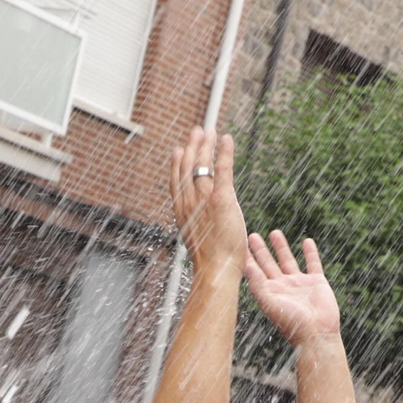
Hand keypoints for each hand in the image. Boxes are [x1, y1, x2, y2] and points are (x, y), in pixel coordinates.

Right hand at [171, 128, 246, 282]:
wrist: (215, 271)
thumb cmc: (210, 265)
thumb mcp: (198, 243)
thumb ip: (198, 229)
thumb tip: (200, 231)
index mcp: (183, 214)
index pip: (177, 182)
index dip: (176, 164)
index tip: (178, 149)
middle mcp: (191, 203)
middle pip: (188, 168)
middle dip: (191, 147)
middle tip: (196, 131)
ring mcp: (205, 200)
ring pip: (202, 166)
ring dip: (206, 146)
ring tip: (209, 132)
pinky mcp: (222, 200)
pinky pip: (222, 170)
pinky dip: (224, 153)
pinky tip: (226, 139)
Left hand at [243, 230, 340, 348]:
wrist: (317, 333)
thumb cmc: (291, 322)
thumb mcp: (269, 302)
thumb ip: (257, 283)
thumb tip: (244, 264)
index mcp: (270, 292)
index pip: (255, 271)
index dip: (248, 258)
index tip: (239, 243)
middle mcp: (283, 287)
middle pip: (269, 264)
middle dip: (261, 250)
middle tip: (252, 236)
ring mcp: (300, 284)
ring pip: (288, 261)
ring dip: (281, 247)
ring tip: (274, 233)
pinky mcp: (317, 282)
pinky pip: (313, 263)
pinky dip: (310, 253)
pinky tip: (307, 241)